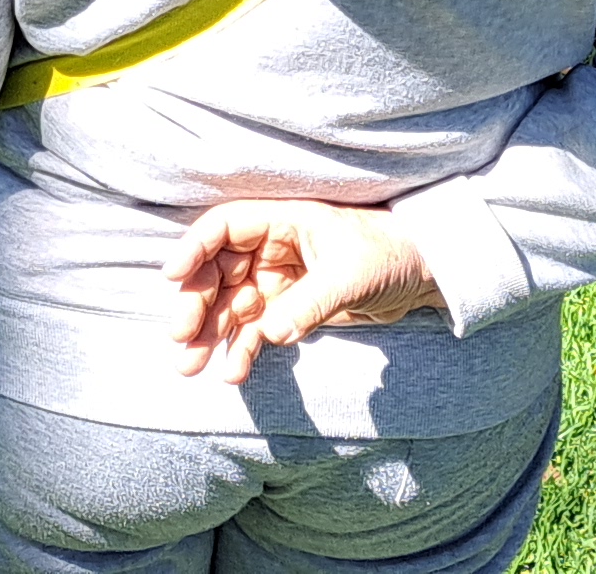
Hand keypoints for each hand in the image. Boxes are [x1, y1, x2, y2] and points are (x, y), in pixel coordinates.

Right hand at [162, 200, 441, 384]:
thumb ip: (311, 302)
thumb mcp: (351, 274)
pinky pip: (256, 331)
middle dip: (196, 304)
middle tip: (182, 338)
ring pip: (231, 307)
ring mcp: (278, 281)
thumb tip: (273, 332)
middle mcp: (272, 249)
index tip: (172, 277)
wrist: (423, 275)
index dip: (194, 248)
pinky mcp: (289, 310)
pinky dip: (242, 351)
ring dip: (210, 336)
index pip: (224, 227)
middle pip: (218, 272)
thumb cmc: (389, 255)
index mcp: (283, 222)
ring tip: (191, 367)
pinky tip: (234, 372)